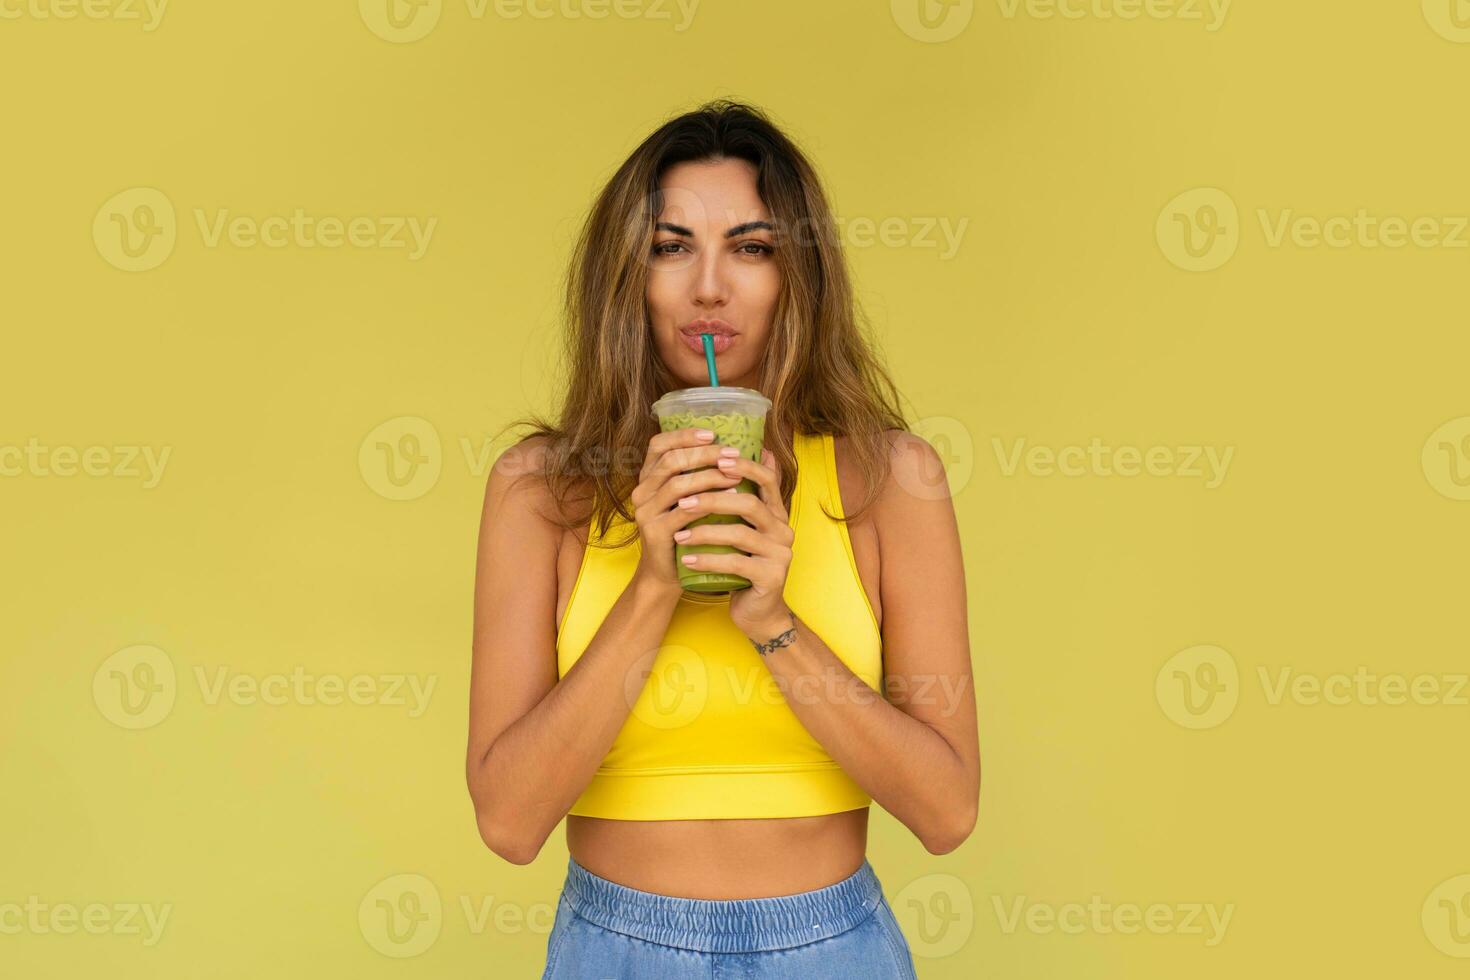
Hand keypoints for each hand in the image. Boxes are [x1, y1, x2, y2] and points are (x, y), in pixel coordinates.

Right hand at [629, 427, 742, 596]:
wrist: (669, 573)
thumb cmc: (688, 530)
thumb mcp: (696, 499)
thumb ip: (710, 474)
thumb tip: (760, 451)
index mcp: (649, 478)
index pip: (658, 445)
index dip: (683, 435)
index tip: (712, 434)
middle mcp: (642, 492)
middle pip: (670, 461)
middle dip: (704, 454)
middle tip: (732, 454)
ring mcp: (646, 512)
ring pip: (678, 484)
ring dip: (709, 476)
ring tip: (736, 475)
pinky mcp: (656, 533)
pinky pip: (683, 512)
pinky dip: (708, 502)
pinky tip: (731, 498)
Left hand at [671, 447, 794, 638]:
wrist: (757, 612)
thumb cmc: (744, 565)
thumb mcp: (743, 529)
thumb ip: (740, 500)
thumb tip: (744, 456)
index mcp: (777, 514)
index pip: (767, 480)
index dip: (743, 466)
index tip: (715, 459)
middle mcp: (783, 530)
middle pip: (749, 504)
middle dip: (713, 499)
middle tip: (682, 501)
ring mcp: (780, 554)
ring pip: (740, 534)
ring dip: (704, 532)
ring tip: (678, 536)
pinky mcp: (771, 577)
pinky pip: (736, 564)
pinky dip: (708, 561)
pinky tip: (688, 560)